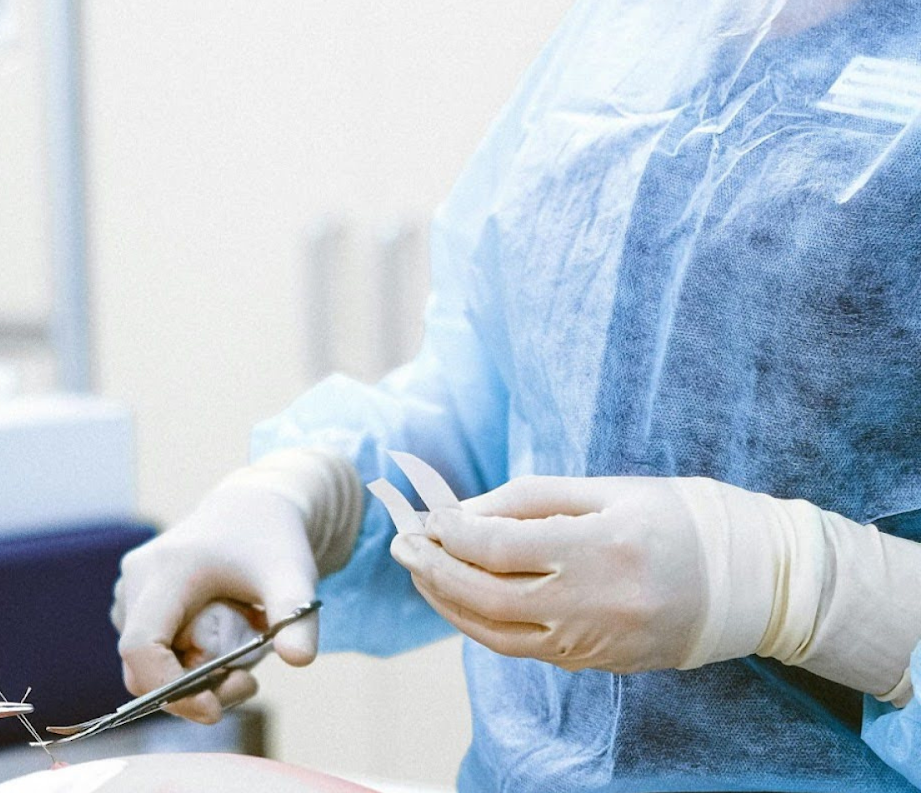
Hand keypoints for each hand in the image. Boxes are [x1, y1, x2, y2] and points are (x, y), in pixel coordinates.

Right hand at [111, 449, 358, 722]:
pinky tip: (223, 647)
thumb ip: (297, 618)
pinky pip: (149, 651)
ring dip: (189, 680)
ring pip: (144, 663)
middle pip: (140, 665)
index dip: (169, 689)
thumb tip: (298, 660)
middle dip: (190, 691)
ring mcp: (131, 590)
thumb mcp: (293, 575)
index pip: (141, 647)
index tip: (215, 709)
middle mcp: (136, 579)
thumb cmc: (273, 540)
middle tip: (247, 683)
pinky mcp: (136, 600)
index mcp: (164, 569)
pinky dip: (182, 665)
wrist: (256, 508)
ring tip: (243, 660)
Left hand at [391, 474, 920, 700]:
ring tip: (418, 569)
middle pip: (485, 595)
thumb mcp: (606, 490)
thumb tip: (462, 512)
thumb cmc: (676, 519)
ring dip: (446, 602)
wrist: (750, 581)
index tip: (424, 514)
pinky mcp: (596, 662)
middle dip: (434, 569)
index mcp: (600, 547)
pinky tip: (458, 599)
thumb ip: (530, 499)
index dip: (451, 531)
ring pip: (495, 632)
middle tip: (401, 543)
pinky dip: (479, 625)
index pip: (499, 546)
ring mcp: (594, 640)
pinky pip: (521, 649)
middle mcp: (594, 601)